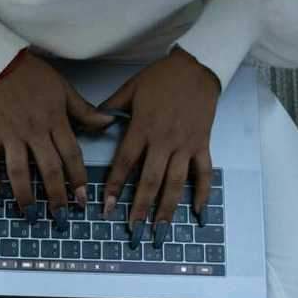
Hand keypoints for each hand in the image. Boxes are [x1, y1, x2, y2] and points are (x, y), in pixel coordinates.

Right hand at [0, 52, 113, 227]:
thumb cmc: (34, 76)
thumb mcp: (64, 89)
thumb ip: (85, 110)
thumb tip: (109, 123)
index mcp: (55, 121)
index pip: (71, 155)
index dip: (79, 179)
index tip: (83, 200)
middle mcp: (34, 131)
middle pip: (48, 169)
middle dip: (56, 196)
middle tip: (61, 217)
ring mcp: (10, 134)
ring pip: (18, 171)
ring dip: (25, 195)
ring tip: (30, 214)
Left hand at [101, 47, 220, 246]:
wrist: (197, 67)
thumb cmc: (161, 77)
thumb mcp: (130, 88)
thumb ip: (111, 107)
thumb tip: (93, 121)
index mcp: (142, 128)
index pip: (125, 163)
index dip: (114, 187)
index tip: (106, 207)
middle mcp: (164, 141)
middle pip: (150, 180)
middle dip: (140, 207)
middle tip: (132, 230)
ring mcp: (185, 144)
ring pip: (176, 182)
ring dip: (167, 208)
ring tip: (160, 230)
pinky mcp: (203, 144)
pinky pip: (204, 172)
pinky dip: (203, 192)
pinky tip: (198, 212)